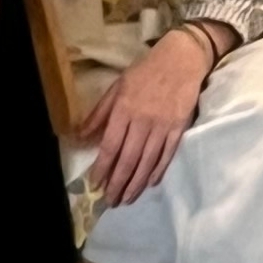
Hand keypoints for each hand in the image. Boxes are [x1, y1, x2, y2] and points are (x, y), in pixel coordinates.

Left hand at [79, 25, 216, 209]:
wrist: (181, 61)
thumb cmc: (144, 73)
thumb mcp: (116, 87)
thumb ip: (99, 113)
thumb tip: (82, 136)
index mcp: (124, 110)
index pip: (111, 146)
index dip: (102, 167)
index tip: (95, 183)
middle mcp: (142, 121)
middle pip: (128, 159)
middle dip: (118, 183)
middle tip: (110, 201)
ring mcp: (162, 127)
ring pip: (147, 162)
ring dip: (136, 184)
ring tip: (127, 198)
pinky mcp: (179, 129)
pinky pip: (167, 156)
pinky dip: (157, 172)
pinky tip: (149, 184)